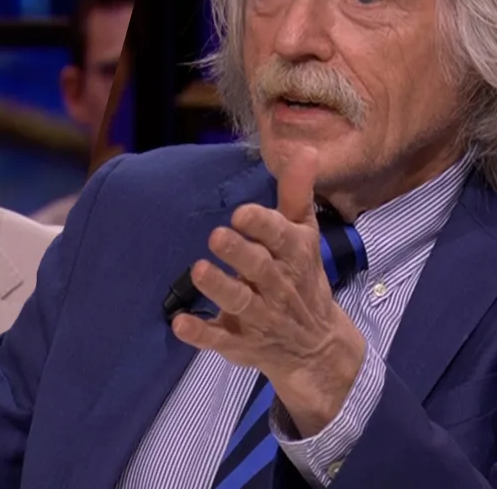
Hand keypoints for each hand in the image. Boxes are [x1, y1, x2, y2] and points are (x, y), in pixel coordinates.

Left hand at [171, 147, 366, 437]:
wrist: (316, 346)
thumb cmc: (302, 277)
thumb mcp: (304, 235)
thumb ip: (297, 194)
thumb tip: (303, 149)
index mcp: (294, 256)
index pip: (281, 237)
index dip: (262, 225)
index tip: (242, 213)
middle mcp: (278, 286)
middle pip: (259, 269)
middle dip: (239, 253)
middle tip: (216, 236)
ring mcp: (259, 317)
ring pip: (239, 302)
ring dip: (219, 287)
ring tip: (198, 270)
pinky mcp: (240, 342)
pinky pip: (219, 339)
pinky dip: (200, 333)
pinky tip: (179, 321)